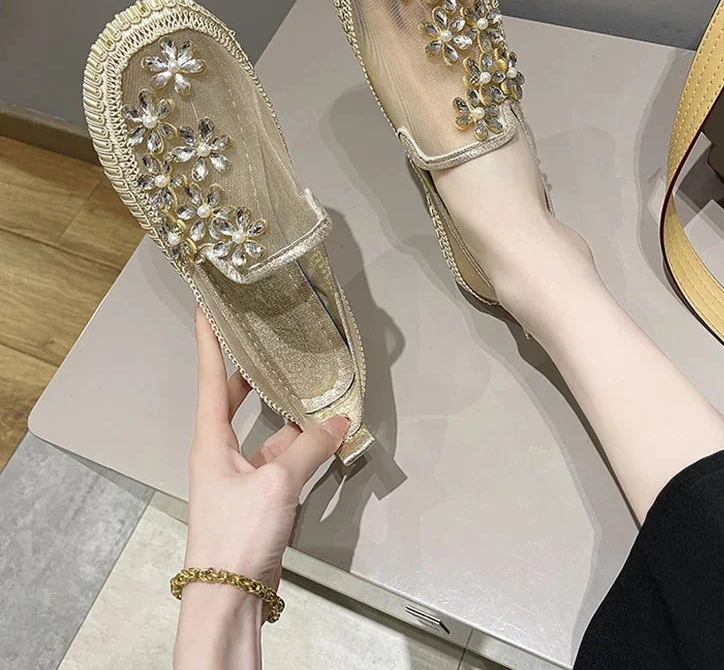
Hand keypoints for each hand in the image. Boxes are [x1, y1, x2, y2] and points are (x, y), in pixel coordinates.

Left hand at [184, 307, 349, 590]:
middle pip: (232, 399)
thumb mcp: (276, 483)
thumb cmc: (236, 535)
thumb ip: (310, 449)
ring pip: (265, 432)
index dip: (208, 341)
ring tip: (311, 390)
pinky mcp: (258, 496)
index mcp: (211, 440)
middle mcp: (221, 452)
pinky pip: (281, 460)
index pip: (209, 377)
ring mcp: (240, 475)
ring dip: (287, 416)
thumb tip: (337, 423)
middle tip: (263, 341)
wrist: (230, 595)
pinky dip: (302, 449)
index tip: (206, 309)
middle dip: (247, 370)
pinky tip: (322, 440)